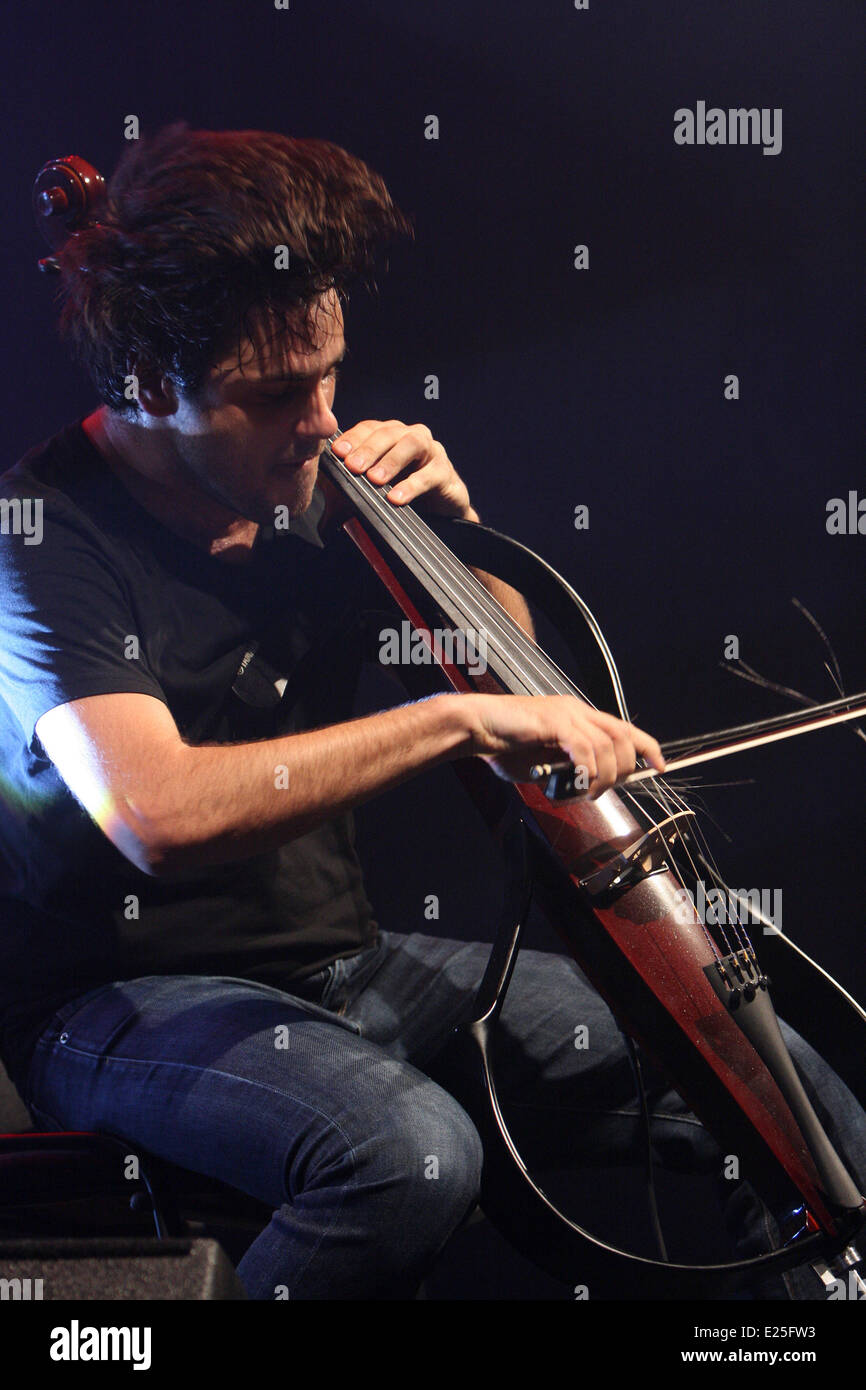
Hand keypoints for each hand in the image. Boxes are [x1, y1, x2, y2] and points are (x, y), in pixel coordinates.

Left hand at [330, 420, 477, 520]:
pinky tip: (397, 497)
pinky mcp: (444, 471)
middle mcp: (408, 436)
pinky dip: (412, 485)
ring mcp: (430, 450)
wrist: (438, 515)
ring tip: (375, 479)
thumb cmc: (401, 496)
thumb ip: (344, 493)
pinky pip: (429, 474)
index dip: (352, 438)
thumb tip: (319, 501)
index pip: (367, 428)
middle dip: (368, 449)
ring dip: (390, 460)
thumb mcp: (368, 493)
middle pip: (387, 433)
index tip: (337, 452)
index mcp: (388, 436)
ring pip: (411, 443)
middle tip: (353, 467)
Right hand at [463, 693, 665, 798]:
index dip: (648, 747)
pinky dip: (587, 772)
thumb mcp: (542, 761)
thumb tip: (582, 787)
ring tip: (587, 792)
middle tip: (604, 789)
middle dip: (625, 770)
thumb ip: (565, 769)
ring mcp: (567, 714)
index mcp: (577, 715)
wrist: (475, 726)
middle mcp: (577, 710)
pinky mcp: (555, 723)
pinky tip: (577, 783)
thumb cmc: (502, 744)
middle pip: (624, 738)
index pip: (625, 728)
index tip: (660, 767)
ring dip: (604, 777)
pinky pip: (585, 750)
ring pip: (608, 747)